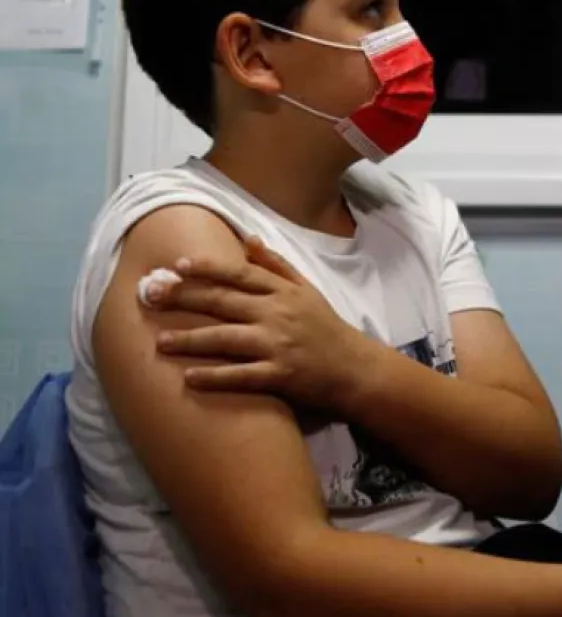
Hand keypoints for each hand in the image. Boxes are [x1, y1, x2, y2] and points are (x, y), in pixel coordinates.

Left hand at [149, 236, 377, 413]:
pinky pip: (241, 376)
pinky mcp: (280, 375)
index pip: (240, 274)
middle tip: (152, 296)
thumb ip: (276, 265)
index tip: (178, 265)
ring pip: (226, 339)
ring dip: (190, 339)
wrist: (354, 368)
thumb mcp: (307, 289)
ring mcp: (278, 345)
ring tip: (160, 341)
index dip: (208, 268)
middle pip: (224, 302)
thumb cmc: (326, 327)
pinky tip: (189, 378)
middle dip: (185, 298)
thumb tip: (247, 239)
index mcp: (283, 292)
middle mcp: (278, 314)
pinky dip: (214, 377)